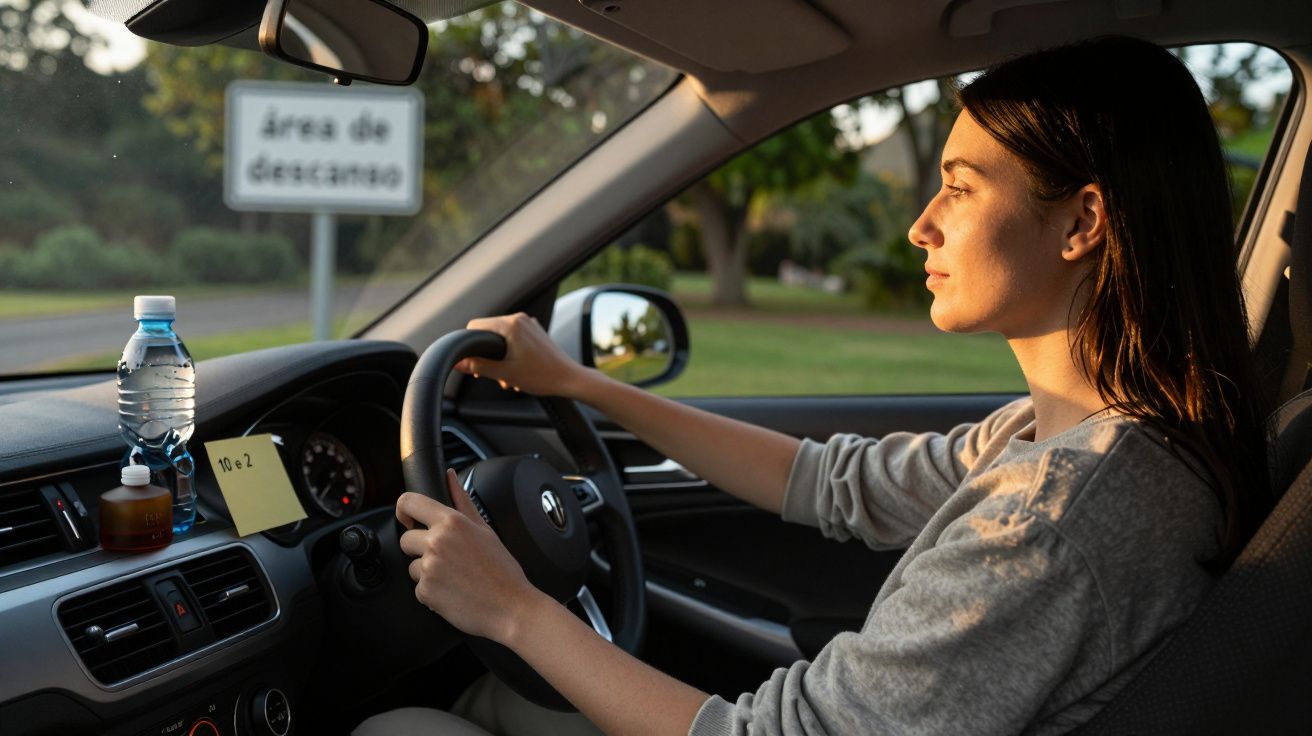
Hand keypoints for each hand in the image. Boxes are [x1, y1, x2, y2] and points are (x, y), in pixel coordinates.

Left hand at [396, 469, 543, 643]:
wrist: (511, 608)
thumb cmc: (502, 571)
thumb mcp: (485, 529)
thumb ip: (462, 500)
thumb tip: (450, 476)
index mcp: (451, 523)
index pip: (409, 502)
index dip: (404, 510)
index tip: (409, 519)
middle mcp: (436, 542)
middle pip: (406, 539)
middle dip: (420, 548)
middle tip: (448, 559)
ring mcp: (429, 568)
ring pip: (411, 565)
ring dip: (427, 572)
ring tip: (455, 577)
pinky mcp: (425, 592)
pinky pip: (418, 588)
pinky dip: (432, 592)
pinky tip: (453, 591)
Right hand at [456, 312, 590, 398]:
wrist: (569, 379)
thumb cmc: (542, 376)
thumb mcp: (504, 373)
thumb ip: (477, 366)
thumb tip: (458, 363)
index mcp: (511, 324)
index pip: (475, 326)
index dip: (469, 345)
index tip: (473, 363)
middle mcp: (520, 319)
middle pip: (488, 332)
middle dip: (487, 354)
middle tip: (493, 374)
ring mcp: (529, 324)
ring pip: (501, 337)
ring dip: (499, 357)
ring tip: (508, 377)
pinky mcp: (535, 331)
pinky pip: (514, 338)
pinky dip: (510, 353)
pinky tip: (517, 370)